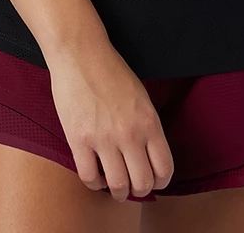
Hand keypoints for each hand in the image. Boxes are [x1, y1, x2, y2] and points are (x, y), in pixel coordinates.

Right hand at [46, 39, 174, 202]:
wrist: (80, 53)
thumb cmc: (111, 71)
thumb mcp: (141, 97)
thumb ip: (147, 126)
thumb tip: (149, 156)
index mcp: (149, 122)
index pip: (165, 169)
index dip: (160, 182)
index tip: (152, 181)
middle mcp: (130, 134)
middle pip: (142, 183)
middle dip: (139, 191)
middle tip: (131, 186)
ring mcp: (103, 138)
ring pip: (117, 186)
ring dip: (117, 192)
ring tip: (113, 185)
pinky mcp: (78, 140)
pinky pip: (89, 177)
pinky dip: (94, 183)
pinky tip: (94, 174)